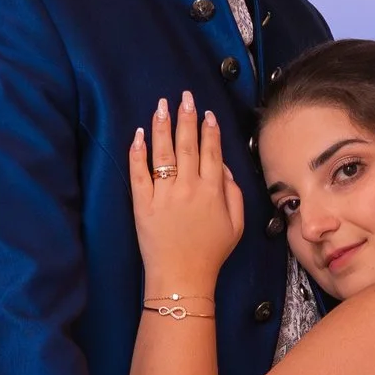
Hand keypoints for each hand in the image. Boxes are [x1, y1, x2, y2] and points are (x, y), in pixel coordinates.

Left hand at [129, 93, 245, 302]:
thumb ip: (234, 193)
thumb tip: (224, 168)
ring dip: (162, 125)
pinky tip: (139, 134)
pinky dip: (138, 152)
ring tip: (162, 105)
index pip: (212, 151)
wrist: (182, 277)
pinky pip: (139, 172)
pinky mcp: (143, 204)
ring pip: (163, 152)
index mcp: (213, 191)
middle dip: (186, 117)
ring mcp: (164, 194)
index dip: (210, 130)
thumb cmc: (211, 253)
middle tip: (184, 97)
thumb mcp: (237, 225)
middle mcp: (189, 187)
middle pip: (188, 144)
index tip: (206, 113)